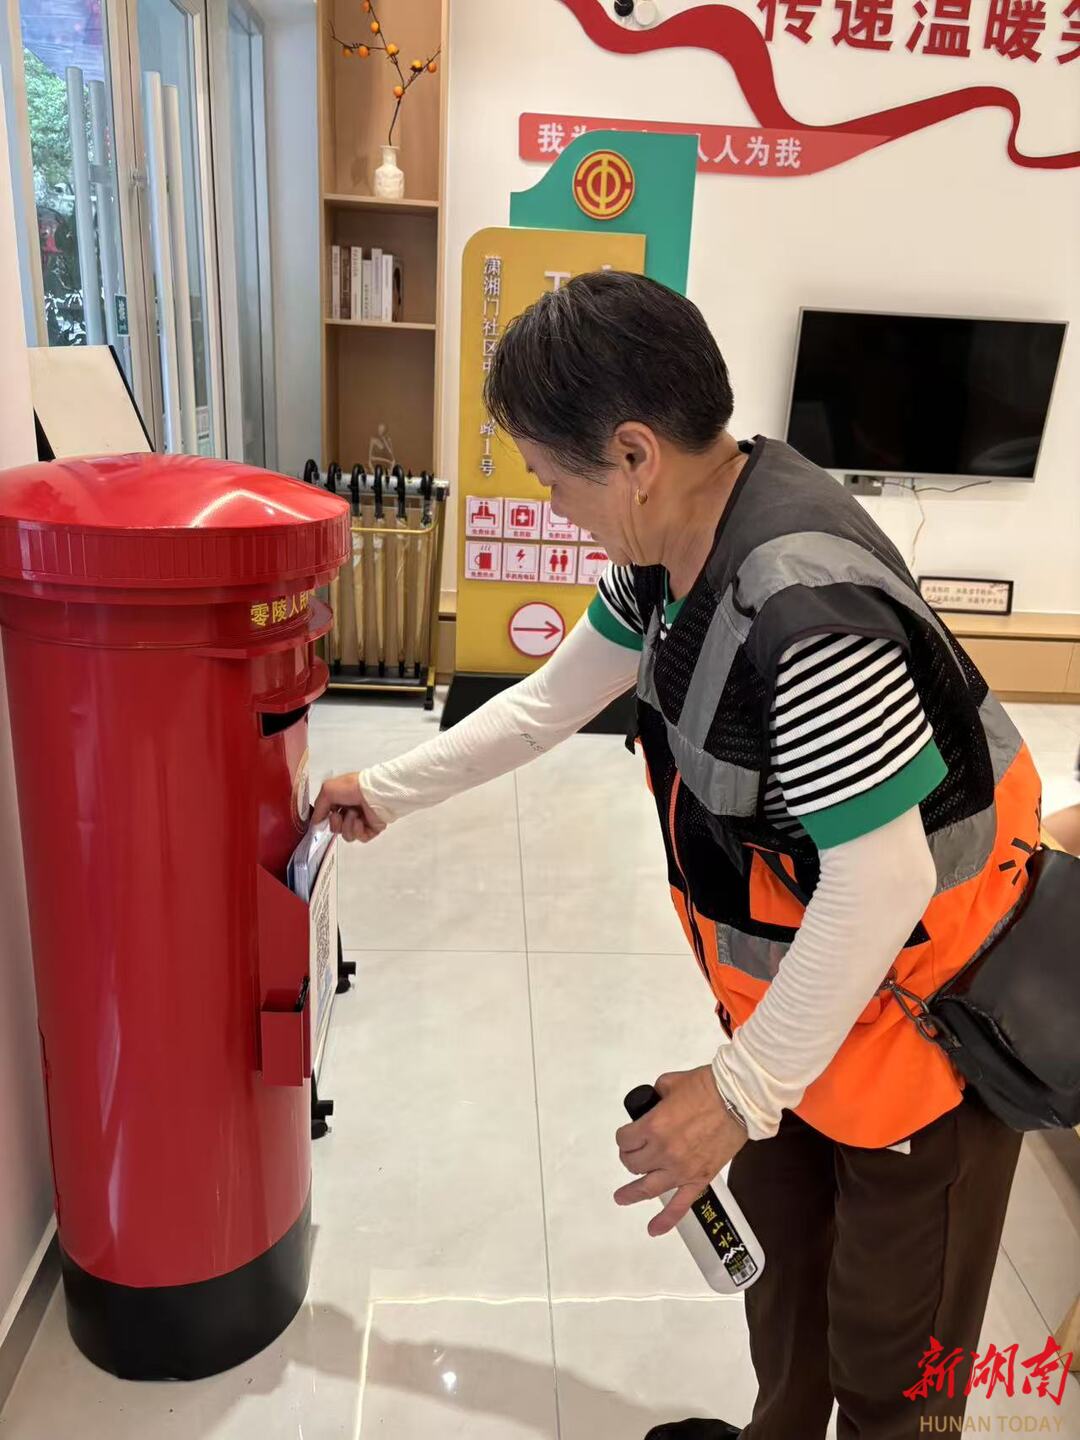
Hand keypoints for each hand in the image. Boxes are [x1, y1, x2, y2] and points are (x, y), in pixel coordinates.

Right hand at [311, 773, 386, 842]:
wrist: (374, 792)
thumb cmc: (352, 787)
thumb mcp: (327, 790)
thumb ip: (319, 808)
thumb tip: (315, 822)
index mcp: (342, 801)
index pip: (330, 818)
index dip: (326, 819)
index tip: (327, 816)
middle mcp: (352, 811)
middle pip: (337, 829)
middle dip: (336, 823)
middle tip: (339, 815)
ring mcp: (362, 821)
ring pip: (347, 835)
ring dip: (347, 825)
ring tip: (354, 814)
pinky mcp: (372, 829)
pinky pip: (360, 838)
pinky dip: (358, 830)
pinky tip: (360, 821)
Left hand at [614, 1066, 748, 1237]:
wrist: (737, 1100)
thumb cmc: (707, 1087)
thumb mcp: (670, 1082)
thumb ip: (656, 1095)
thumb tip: (654, 1102)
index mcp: (653, 1126)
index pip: (625, 1139)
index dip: (624, 1136)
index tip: (629, 1135)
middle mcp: (663, 1151)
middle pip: (633, 1164)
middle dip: (630, 1158)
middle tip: (634, 1153)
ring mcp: (680, 1169)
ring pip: (647, 1188)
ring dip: (632, 1193)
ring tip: (622, 1197)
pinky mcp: (699, 1178)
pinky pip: (680, 1205)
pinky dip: (666, 1220)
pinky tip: (654, 1228)